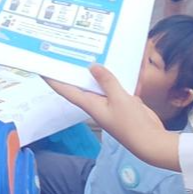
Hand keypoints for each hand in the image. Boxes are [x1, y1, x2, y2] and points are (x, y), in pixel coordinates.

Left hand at [45, 65, 181, 171]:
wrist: (150, 141)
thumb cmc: (132, 124)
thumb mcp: (119, 99)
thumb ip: (107, 82)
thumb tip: (93, 66)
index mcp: (90, 104)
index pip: (66, 90)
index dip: (53, 80)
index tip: (42, 68)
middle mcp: (96, 104)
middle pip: (81, 84)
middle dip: (75, 70)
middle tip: (68, 52)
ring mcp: (109, 104)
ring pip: (100, 84)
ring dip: (98, 71)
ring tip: (93, 53)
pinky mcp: (122, 103)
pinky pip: (115, 86)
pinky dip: (117, 77)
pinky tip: (120, 64)